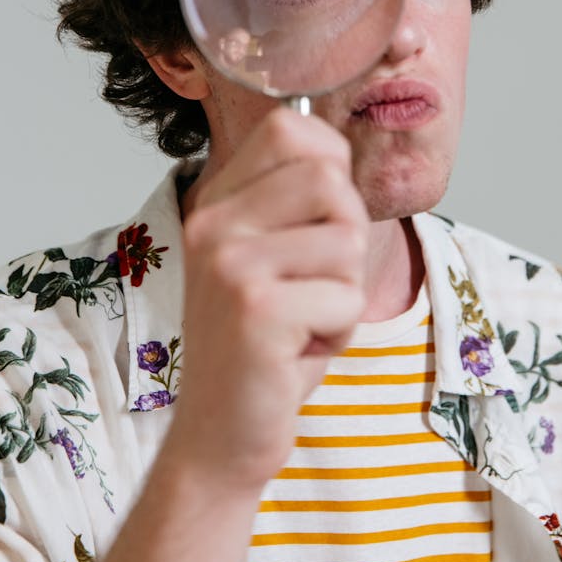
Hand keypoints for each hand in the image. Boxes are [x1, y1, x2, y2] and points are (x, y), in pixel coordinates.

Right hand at [167, 107, 368, 490]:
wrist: (220, 434)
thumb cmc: (264, 344)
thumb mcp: (274, 257)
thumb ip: (297, 201)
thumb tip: (336, 146)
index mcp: (217, 203)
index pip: (289, 127)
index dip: (330, 160)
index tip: (323, 216)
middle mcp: (214, 224)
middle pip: (329, 178)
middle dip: (347, 235)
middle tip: (318, 281)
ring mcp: (229, 264)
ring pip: (347, 239)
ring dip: (345, 289)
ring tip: (304, 319)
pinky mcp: (256, 310)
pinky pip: (346, 296)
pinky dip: (339, 330)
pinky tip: (298, 350)